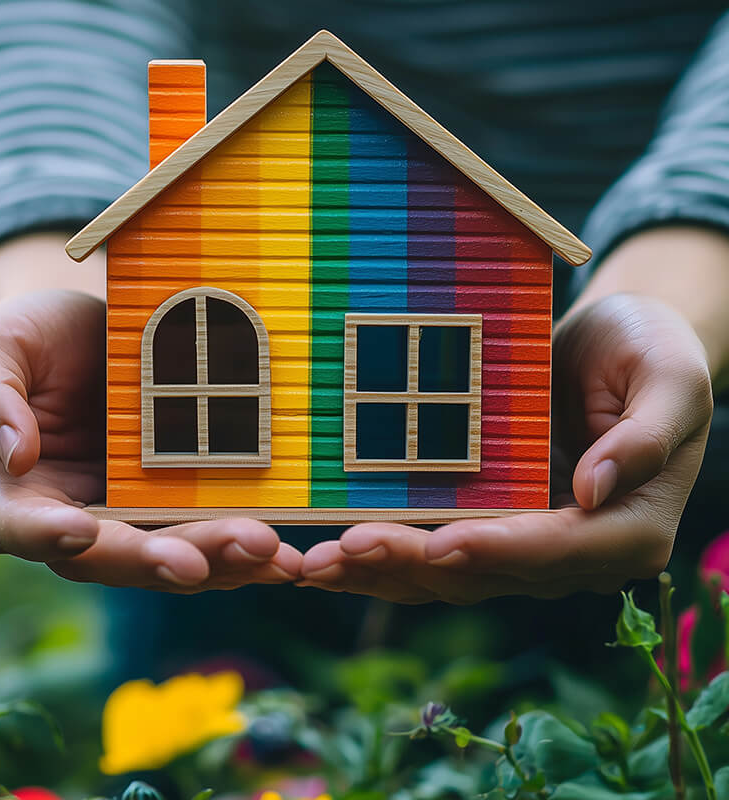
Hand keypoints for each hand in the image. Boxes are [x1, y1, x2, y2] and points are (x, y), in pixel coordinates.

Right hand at [0, 290, 300, 591]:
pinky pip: (208, 532)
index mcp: (11, 490)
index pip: (14, 525)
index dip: (43, 534)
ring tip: (265, 554)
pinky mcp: (176, 503)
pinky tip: (280, 549)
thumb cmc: (35, 339)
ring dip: (217, 561)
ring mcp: (129, 515)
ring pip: (169, 555)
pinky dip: (242, 545)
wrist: (95, 332)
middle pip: (108, 557)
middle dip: (157, 560)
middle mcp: (70, 518)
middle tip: (200, 563)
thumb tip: (15, 454)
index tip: (81, 531)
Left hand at [299, 294, 712, 602]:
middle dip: (413, 563)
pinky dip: (388, 554)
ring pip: (450, 573)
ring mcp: (528, 541)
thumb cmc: (652, 352)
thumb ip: (646, 436)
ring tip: (318, 564)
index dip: (497, 550)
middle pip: (488, 570)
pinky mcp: (492, 522)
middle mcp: (575, 549)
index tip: (439, 544)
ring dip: (384, 571)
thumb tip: (595, 490)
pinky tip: (337, 552)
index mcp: (628, 528)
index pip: (558, 549)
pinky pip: (437, 549)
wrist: (619, 346)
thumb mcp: (671, 378)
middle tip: (344, 550)